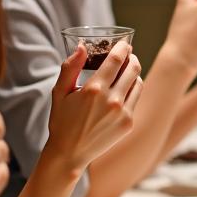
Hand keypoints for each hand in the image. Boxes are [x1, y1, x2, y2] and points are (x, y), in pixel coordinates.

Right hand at [45, 41, 142, 174]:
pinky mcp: (128, 123)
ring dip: (134, 74)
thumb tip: (81, 47)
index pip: (116, 60)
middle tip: (128, 55)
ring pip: (138, 83)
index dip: (123, 48)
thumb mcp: (59, 92)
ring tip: (126, 72)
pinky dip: (132, 90)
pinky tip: (124, 90)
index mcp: (94, 89)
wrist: (70, 153)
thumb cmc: (62, 121)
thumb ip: (69, 67)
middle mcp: (112, 100)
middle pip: (133, 69)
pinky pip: (136, 99)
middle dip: (132, 58)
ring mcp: (122, 112)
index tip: (125, 43)